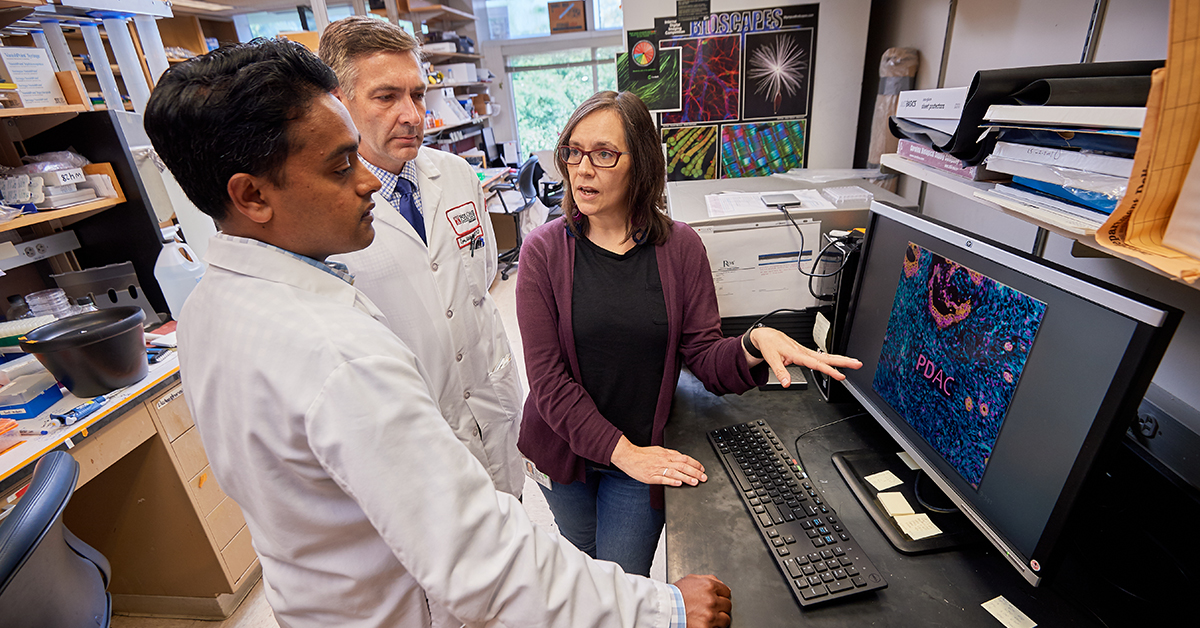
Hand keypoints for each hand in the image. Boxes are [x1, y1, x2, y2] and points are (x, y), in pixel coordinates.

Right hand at [610, 436, 707, 485]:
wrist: (628, 456)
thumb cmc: (643, 454)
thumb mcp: (659, 450)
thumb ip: (670, 454)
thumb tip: (681, 457)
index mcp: (666, 455)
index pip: (684, 458)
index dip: (695, 463)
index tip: (702, 469)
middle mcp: (664, 461)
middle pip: (683, 466)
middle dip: (695, 472)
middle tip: (703, 477)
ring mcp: (657, 469)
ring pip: (675, 473)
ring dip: (686, 477)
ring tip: (695, 482)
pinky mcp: (651, 477)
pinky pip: (663, 479)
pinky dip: (672, 481)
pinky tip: (679, 483)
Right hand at [674, 574, 731, 627]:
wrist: (665, 608)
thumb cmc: (675, 595)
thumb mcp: (691, 579)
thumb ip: (708, 579)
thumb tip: (720, 584)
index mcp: (709, 586)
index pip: (727, 592)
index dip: (722, 596)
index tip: (719, 599)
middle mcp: (712, 600)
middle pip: (727, 605)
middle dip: (721, 607)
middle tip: (712, 609)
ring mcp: (710, 614)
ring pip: (726, 619)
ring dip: (719, 619)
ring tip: (709, 618)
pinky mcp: (706, 627)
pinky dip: (711, 627)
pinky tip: (703, 623)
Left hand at [746, 326, 861, 384]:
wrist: (767, 336)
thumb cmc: (770, 346)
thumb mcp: (771, 360)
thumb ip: (780, 373)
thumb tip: (787, 384)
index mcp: (798, 354)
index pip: (817, 364)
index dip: (829, 370)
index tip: (840, 376)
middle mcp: (805, 352)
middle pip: (828, 357)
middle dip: (843, 361)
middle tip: (857, 364)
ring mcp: (806, 351)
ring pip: (827, 356)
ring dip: (841, 359)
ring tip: (855, 363)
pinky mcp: (806, 352)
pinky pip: (822, 356)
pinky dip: (833, 359)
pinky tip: (840, 362)